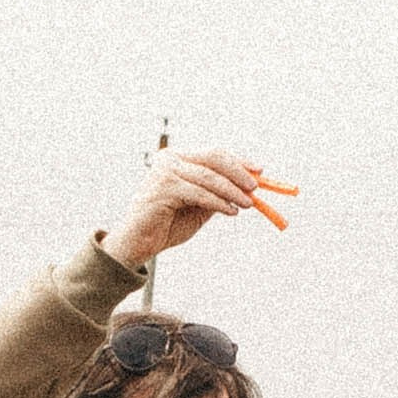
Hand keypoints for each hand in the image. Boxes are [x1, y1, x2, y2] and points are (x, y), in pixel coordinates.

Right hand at [105, 148, 272, 275]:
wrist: (138, 243)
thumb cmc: (167, 225)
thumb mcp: (200, 206)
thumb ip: (219, 193)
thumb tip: (249, 187)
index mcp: (178, 158)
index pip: (214, 153)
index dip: (239, 161)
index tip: (259, 170)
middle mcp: (170, 159)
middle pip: (213, 158)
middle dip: (238, 172)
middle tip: (255, 187)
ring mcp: (165, 171)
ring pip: (209, 176)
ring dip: (232, 191)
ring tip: (248, 204)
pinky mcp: (163, 187)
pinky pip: (200, 193)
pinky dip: (219, 202)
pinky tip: (231, 211)